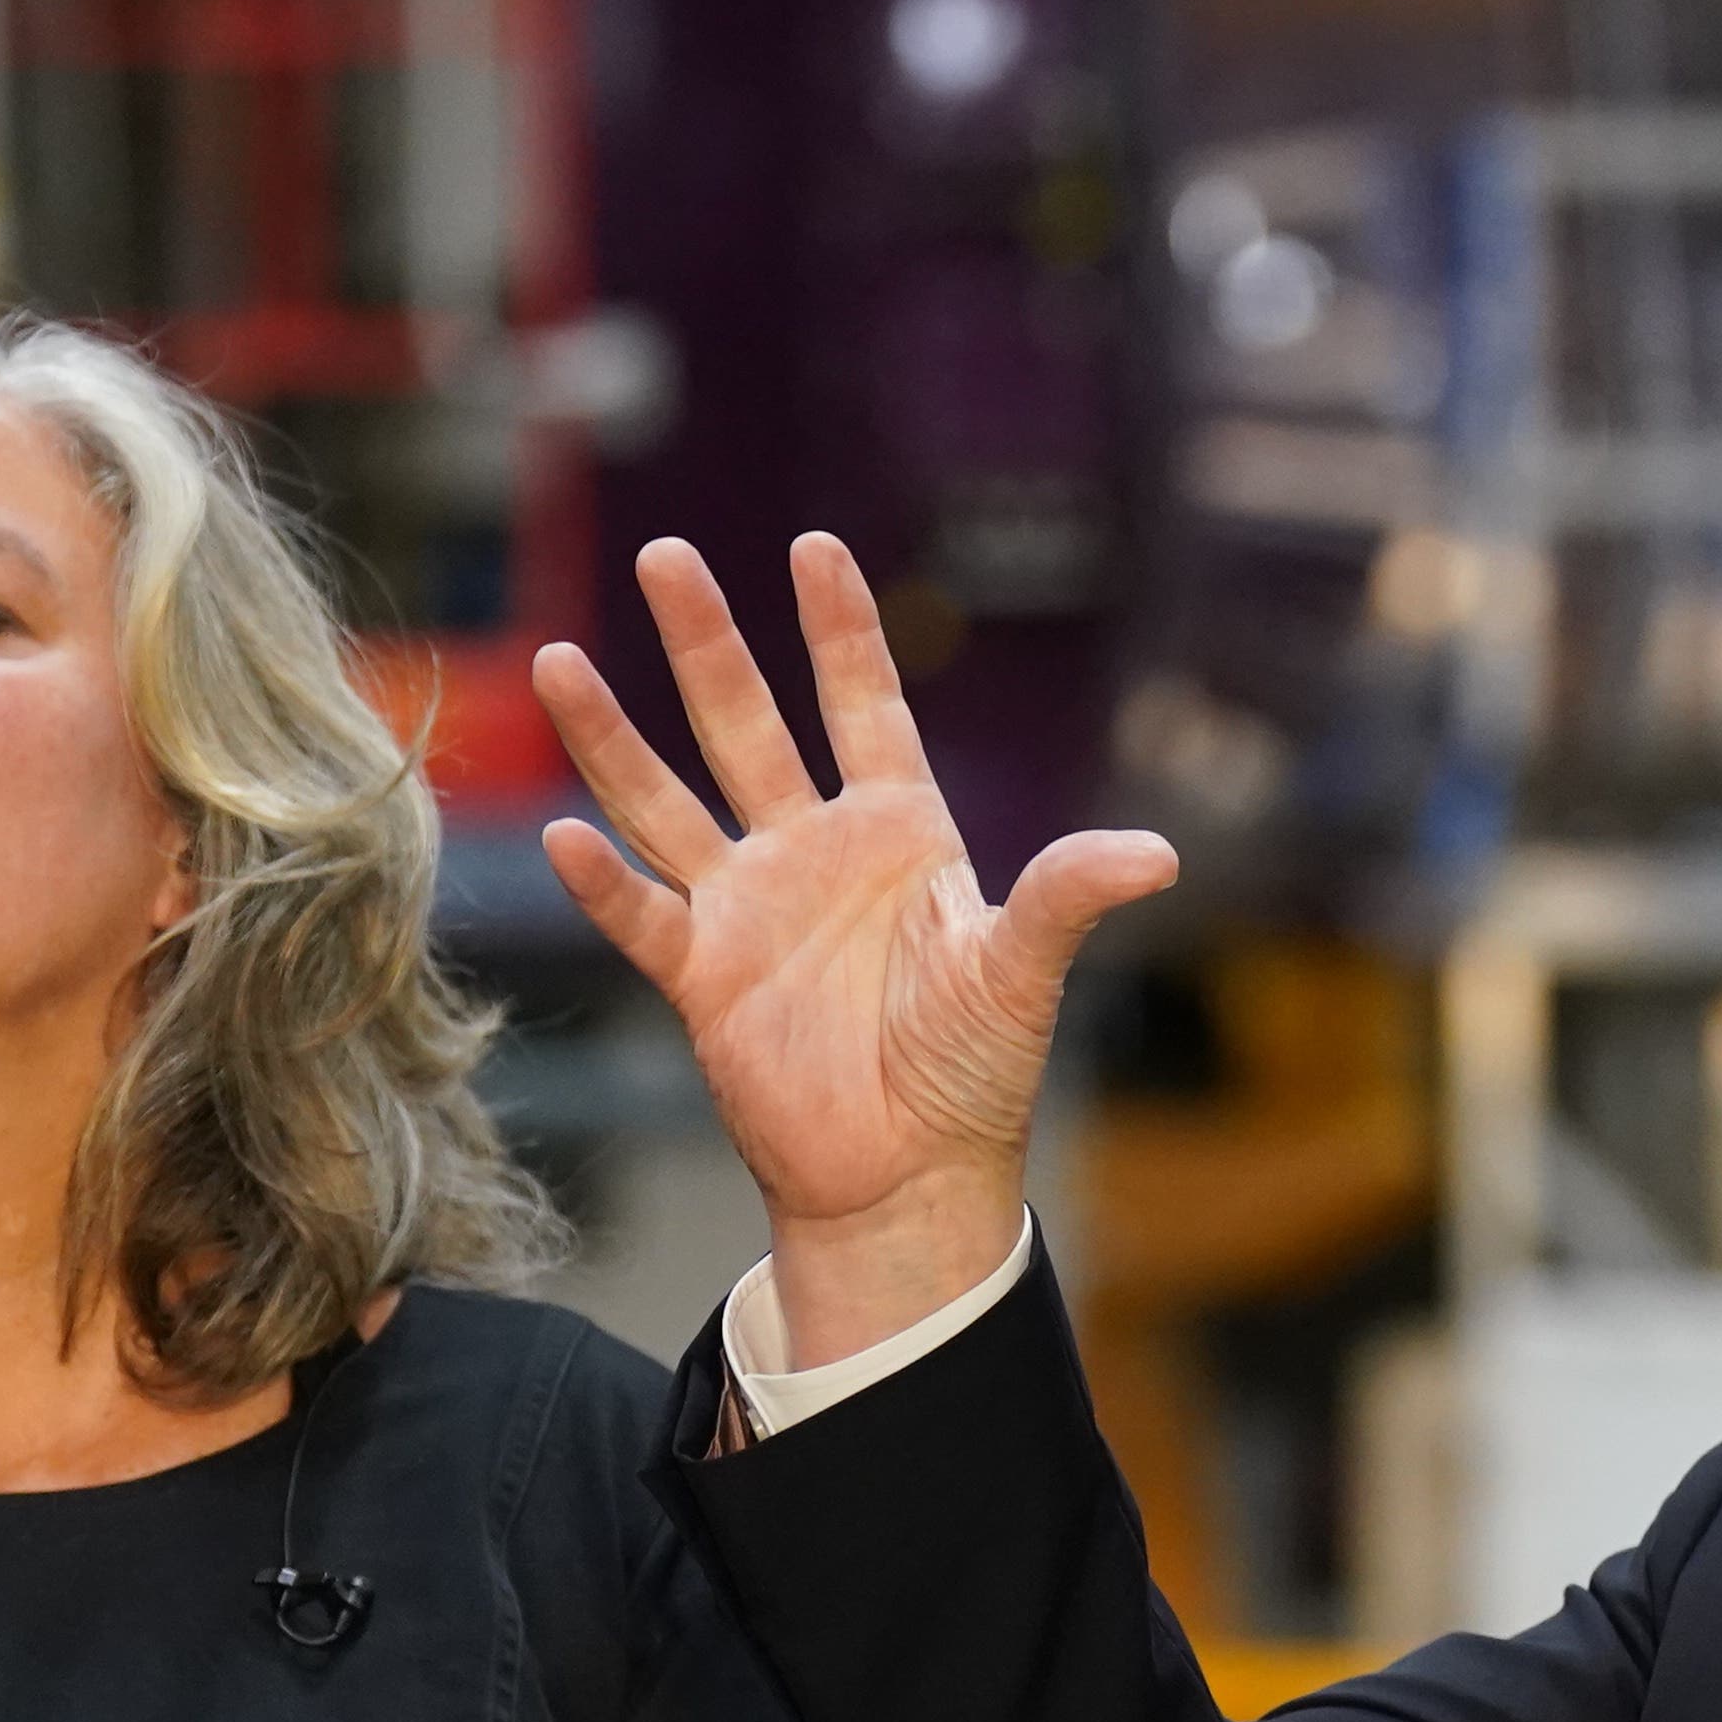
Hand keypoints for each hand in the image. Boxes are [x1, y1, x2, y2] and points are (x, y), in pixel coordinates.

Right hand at [534, 533, 1175, 1363]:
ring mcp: (748, 908)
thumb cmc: (974, 1071)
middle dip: (706, 642)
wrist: (911, 1175)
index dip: (840, 629)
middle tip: (667, 554)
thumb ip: (1068, 897)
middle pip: (745, 723)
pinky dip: (605, 883)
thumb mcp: (1022, 972)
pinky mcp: (702, 978)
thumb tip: (1163, 855)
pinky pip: (643, 918)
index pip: (861, 704)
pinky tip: (562, 836)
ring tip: (558, 660)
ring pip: (666, 801)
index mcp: (896, 829)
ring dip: (614, 737)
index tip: (814, 546)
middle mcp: (811, 851)